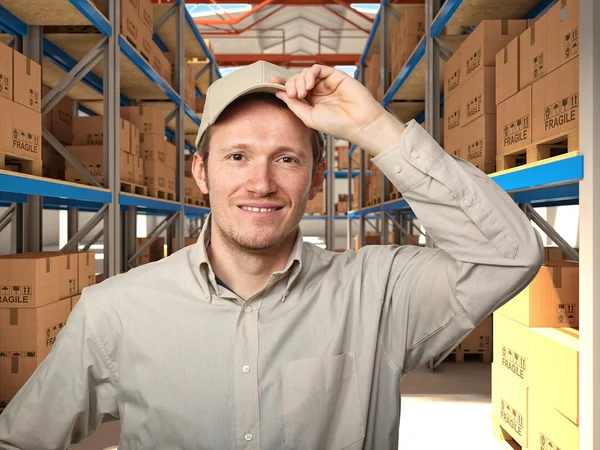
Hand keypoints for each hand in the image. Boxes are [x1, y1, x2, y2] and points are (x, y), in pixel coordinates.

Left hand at [270, 65, 405, 155]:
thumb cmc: (337, 125)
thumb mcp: (309, 117)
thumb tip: (278, 94)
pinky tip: (309, 85)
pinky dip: (310, 74)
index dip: (282, 84)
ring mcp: (326, 84)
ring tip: (302, 92)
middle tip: (294, 95)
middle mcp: (318, 93)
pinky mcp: (335, 76)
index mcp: (312, 104)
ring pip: (305, 73)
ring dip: (299, 80)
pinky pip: (317, 69)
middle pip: (297, 81)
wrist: (359, 123)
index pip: (294, 91)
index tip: (271, 81)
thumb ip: (294, 105)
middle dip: (291, 85)